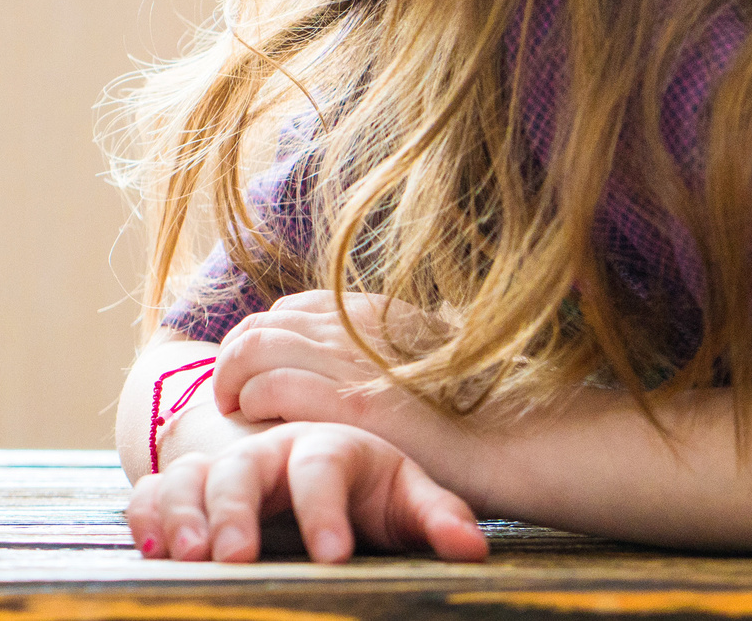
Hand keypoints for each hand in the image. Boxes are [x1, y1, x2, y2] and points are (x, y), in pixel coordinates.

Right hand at [127, 419, 487, 563]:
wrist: (306, 460)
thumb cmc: (365, 488)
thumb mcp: (404, 497)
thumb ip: (435, 518)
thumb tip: (473, 549)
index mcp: (326, 448)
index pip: (321, 467)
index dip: (324, 510)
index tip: (333, 557)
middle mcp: (265, 452)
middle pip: (241, 468)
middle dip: (235, 513)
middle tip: (237, 559)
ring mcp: (220, 468)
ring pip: (188, 478)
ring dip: (183, 515)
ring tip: (190, 558)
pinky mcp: (187, 488)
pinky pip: (151, 492)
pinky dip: (145, 516)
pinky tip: (151, 550)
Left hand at [213, 292, 475, 488]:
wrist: (520, 440)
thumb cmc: (481, 411)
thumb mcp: (429, 356)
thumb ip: (388, 347)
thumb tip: (374, 345)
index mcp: (371, 311)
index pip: (287, 310)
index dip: (261, 342)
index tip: (256, 375)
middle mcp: (353, 325)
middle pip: (260, 325)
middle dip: (233, 359)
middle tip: (232, 396)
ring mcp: (350, 360)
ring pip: (253, 348)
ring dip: (232, 380)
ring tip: (237, 410)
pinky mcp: (348, 403)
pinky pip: (270, 387)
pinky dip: (253, 402)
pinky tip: (258, 423)